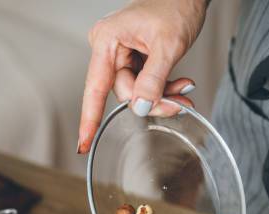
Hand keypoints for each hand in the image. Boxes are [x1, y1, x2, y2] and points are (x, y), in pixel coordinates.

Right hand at [78, 0, 207, 153]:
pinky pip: (146, 87)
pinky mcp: (134, 62)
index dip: (90, 119)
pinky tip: (181, 87)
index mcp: (106, 40)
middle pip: (124, 94)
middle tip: (180, 105)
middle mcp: (108, 49)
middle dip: (153, 103)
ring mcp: (120, 57)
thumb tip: (139, 108)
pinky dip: (164, 91)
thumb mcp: (167, 46)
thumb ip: (153, 80)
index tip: (83, 144)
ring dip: (163, 98)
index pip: (95, 88)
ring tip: (185, 93)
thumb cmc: (176, 6)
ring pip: (138, 94)